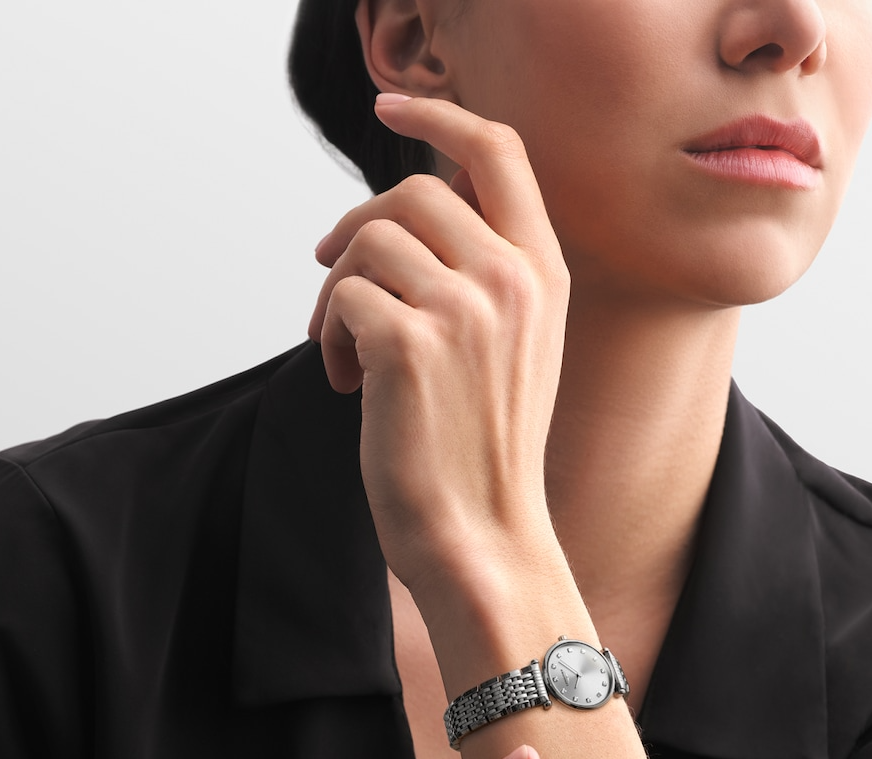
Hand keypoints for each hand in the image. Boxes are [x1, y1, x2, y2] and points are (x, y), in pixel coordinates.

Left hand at [308, 96, 570, 600]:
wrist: (482, 537)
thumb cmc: (484, 454)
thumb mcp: (513, 352)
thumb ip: (483, 277)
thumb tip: (402, 220)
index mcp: (544, 275)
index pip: (498, 154)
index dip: (440, 119)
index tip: (392, 108)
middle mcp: (513, 279)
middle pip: (410, 194)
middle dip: (355, 232)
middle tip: (332, 282)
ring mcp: (465, 309)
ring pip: (367, 242)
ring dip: (336, 294)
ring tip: (344, 356)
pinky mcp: (409, 344)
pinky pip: (342, 298)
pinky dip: (327, 337)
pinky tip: (346, 385)